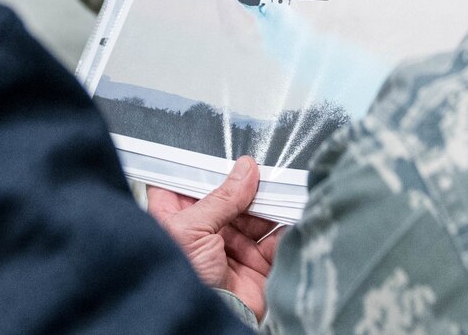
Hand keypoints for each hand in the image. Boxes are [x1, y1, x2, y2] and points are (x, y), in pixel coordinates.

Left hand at [149, 157, 283, 317]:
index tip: (226, 150)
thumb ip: (220, 198)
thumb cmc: (181, 280)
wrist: (208, 320)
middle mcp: (205, 232)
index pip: (189, 184)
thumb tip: (245, 169)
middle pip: (230, 197)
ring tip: (281, 190)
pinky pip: (275, 240)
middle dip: (248, 185)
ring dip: (270, 204)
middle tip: (264, 171)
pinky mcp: (257, 265)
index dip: (206, 168)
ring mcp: (232, 249)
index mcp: (177, 220)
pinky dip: (286, 226)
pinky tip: (290, 211)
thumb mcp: (192, 230)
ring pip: (256, 215)